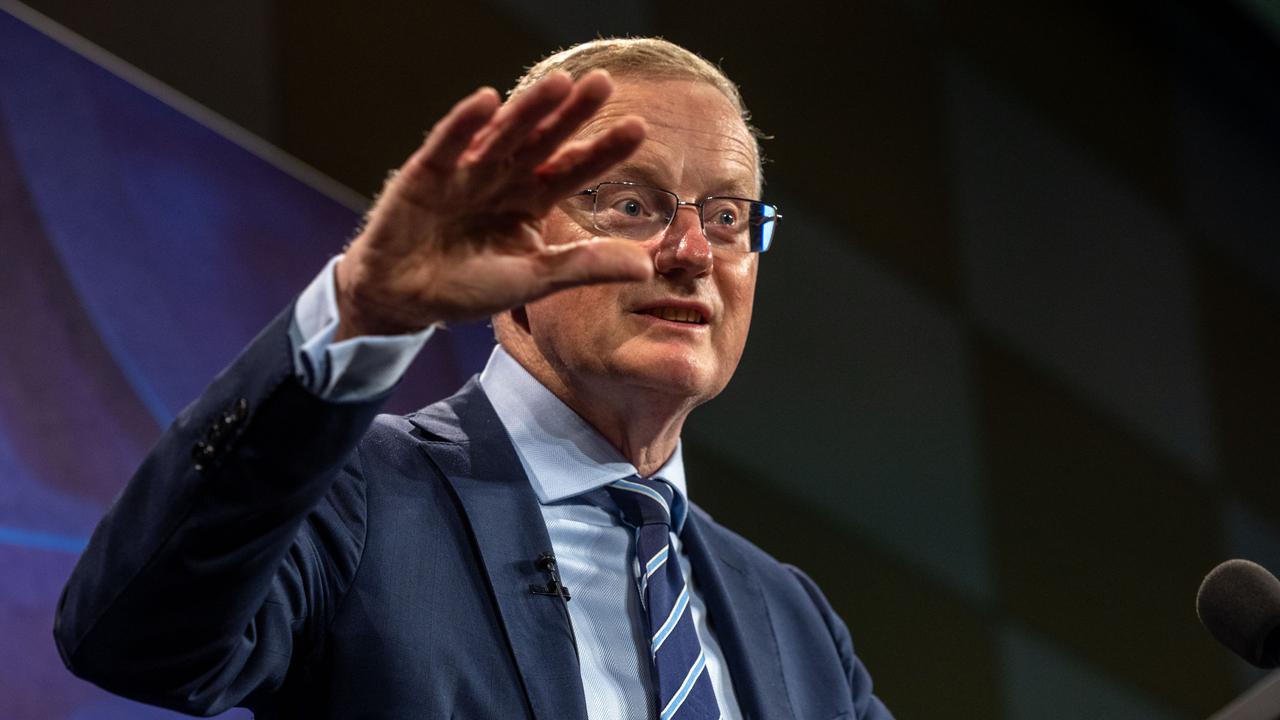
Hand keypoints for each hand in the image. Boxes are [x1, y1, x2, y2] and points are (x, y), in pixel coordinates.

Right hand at [334, 70, 651, 339]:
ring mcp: (466, 171)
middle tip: (602, 83)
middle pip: (544, 140)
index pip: (575, 169)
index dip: (604, 150)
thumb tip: (647, 267)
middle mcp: (504, 177)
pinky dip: (465, 123)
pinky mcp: (427, 173)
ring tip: (558, 83)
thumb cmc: (468, 287)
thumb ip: (585, 267)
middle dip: (572, 113)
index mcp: (532, 199)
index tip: (638, 128)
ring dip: (528, 108)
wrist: (404, 300)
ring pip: (503, 134)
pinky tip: (486, 101)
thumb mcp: (534, 280)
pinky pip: (449, 144)